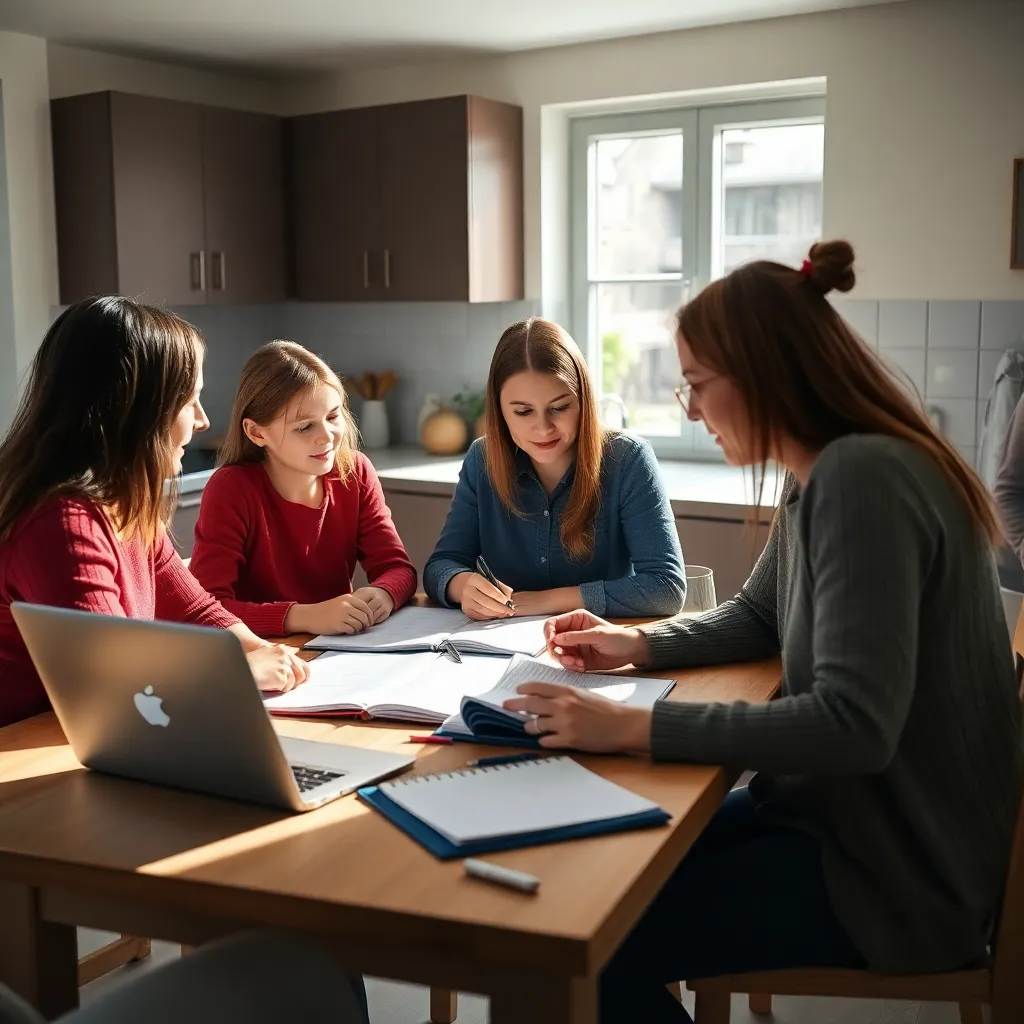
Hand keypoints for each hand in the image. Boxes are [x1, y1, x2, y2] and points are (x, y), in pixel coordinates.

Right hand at [246, 644, 309, 692]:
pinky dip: (279, 689)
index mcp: (282, 650)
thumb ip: (281, 656)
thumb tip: (295, 654)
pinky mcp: (281, 676)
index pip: (302, 663)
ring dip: (285, 686)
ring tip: (274, 684)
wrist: (241, 670)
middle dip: (296, 682)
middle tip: (288, 686)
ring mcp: (284, 666)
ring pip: (294, 682)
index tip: (303, 680)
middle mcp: (285, 656)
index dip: (304, 673)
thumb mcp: (267, 654)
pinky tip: (270, 685)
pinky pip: (286, 687)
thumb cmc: (250, 664)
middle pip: (301, 673)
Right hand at [285, 594, 374, 634]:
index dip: (370, 616)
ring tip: (352, 628)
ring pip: (359, 624)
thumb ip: (353, 606)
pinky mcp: (337, 625)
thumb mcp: (340, 602)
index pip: (367, 607)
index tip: (369, 622)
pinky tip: (345, 630)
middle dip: (366, 624)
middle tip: (363, 627)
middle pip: (365, 616)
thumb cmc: (325, 611)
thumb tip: (368, 616)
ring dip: (358, 628)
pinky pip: (351, 630)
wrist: (309, 616)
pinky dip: (351, 632)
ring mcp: (342, 615)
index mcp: (348, 598)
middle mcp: (346, 605)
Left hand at [351, 586, 393, 624]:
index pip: (360, 605)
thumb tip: (345, 608)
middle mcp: (378, 599)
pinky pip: (378, 620)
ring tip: (361, 622)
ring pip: (372, 617)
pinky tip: (368, 621)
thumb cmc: (369, 595)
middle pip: (367, 612)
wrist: (385, 593)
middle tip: (355, 621)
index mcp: (369, 593)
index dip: (355, 611)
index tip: (350, 615)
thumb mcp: (361, 593)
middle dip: (361, 617)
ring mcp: (383, 605)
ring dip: (366, 621)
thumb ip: (354, 599)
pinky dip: (372, 622)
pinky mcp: (387, 611)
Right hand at [448, 571, 513, 619]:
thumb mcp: (489, 579)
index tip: (508, 602)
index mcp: (475, 580)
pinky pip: (479, 616)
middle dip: (500, 608)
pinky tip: (495, 615)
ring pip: (482, 610)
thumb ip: (501, 587)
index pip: (489, 589)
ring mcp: (466, 601)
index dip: (500, 597)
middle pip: (486, 602)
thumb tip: (510, 598)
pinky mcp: (466, 610)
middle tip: (509, 611)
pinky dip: (489, 617)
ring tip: (504, 614)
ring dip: (495, 614)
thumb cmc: (479, 582)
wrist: (462, 585)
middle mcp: (468, 590)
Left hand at [502, 683, 651, 752]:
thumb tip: (545, 699)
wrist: (624, 724)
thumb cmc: (607, 709)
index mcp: (567, 691)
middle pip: (529, 705)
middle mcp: (563, 705)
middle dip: (514, 705)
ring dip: (529, 727)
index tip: (517, 691)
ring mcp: (564, 723)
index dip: (524, 689)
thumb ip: (565, 696)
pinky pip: (545, 741)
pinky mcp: (569, 740)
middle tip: (506, 707)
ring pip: (534, 725)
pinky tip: (546, 739)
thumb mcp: (584, 694)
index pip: (537, 687)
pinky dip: (543, 740)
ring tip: (529, 727)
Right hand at [544, 609, 649, 671]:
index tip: (552, 645)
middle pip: (551, 641)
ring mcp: (574, 646)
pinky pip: (566, 663)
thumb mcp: (597, 635)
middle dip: (557, 652)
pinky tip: (582, 666)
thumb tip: (555, 639)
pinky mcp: (577, 658)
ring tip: (579, 664)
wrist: (631, 651)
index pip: (552, 624)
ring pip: (558, 654)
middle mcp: (571, 632)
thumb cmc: (617, 637)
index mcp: (575, 619)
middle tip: (567, 659)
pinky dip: (571, 666)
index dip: (548, 634)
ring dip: (565, 661)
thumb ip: (576, 637)